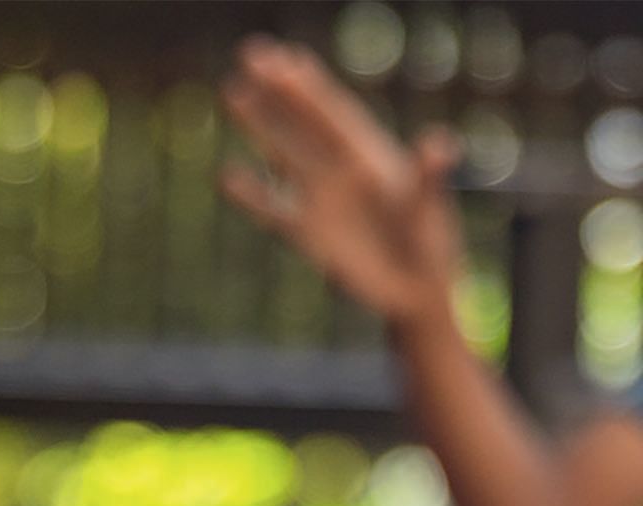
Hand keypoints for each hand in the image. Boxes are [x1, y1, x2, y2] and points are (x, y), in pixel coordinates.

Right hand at [221, 40, 461, 325]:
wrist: (415, 292)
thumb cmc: (431, 246)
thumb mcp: (432, 208)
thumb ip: (430, 176)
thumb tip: (438, 145)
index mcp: (370, 157)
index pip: (334, 114)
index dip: (310, 88)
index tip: (285, 61)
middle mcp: (342, 170)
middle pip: (303, 122)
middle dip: (278, 90)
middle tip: (250, 54)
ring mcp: (322, 199)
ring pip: (284, 153)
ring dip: (259, 124)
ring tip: (232, 91)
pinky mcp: (308, 233)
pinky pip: (272, 208)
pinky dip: (250, 193)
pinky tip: (225, 176)